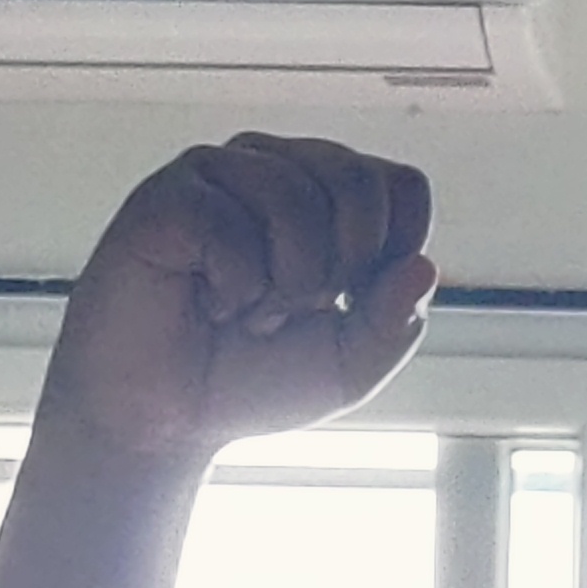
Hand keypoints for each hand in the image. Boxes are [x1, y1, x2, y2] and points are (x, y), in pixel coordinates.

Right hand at [45, 133, 436, 461]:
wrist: (163, 418)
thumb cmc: (250, 379)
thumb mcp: (348, 365)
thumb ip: (394, 322)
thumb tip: (423, 267)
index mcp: (327, 196)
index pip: (400, 185)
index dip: (392, 249)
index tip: (350, 299)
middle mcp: (277, 169)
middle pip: (358, 180)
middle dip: (339, 268)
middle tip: (292, 306)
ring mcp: (220, 174)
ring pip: (296, 197)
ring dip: (283, 282)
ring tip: (248, 308)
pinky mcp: (169, 195)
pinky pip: (230, 225)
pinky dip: (233, 286)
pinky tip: (207, 300)